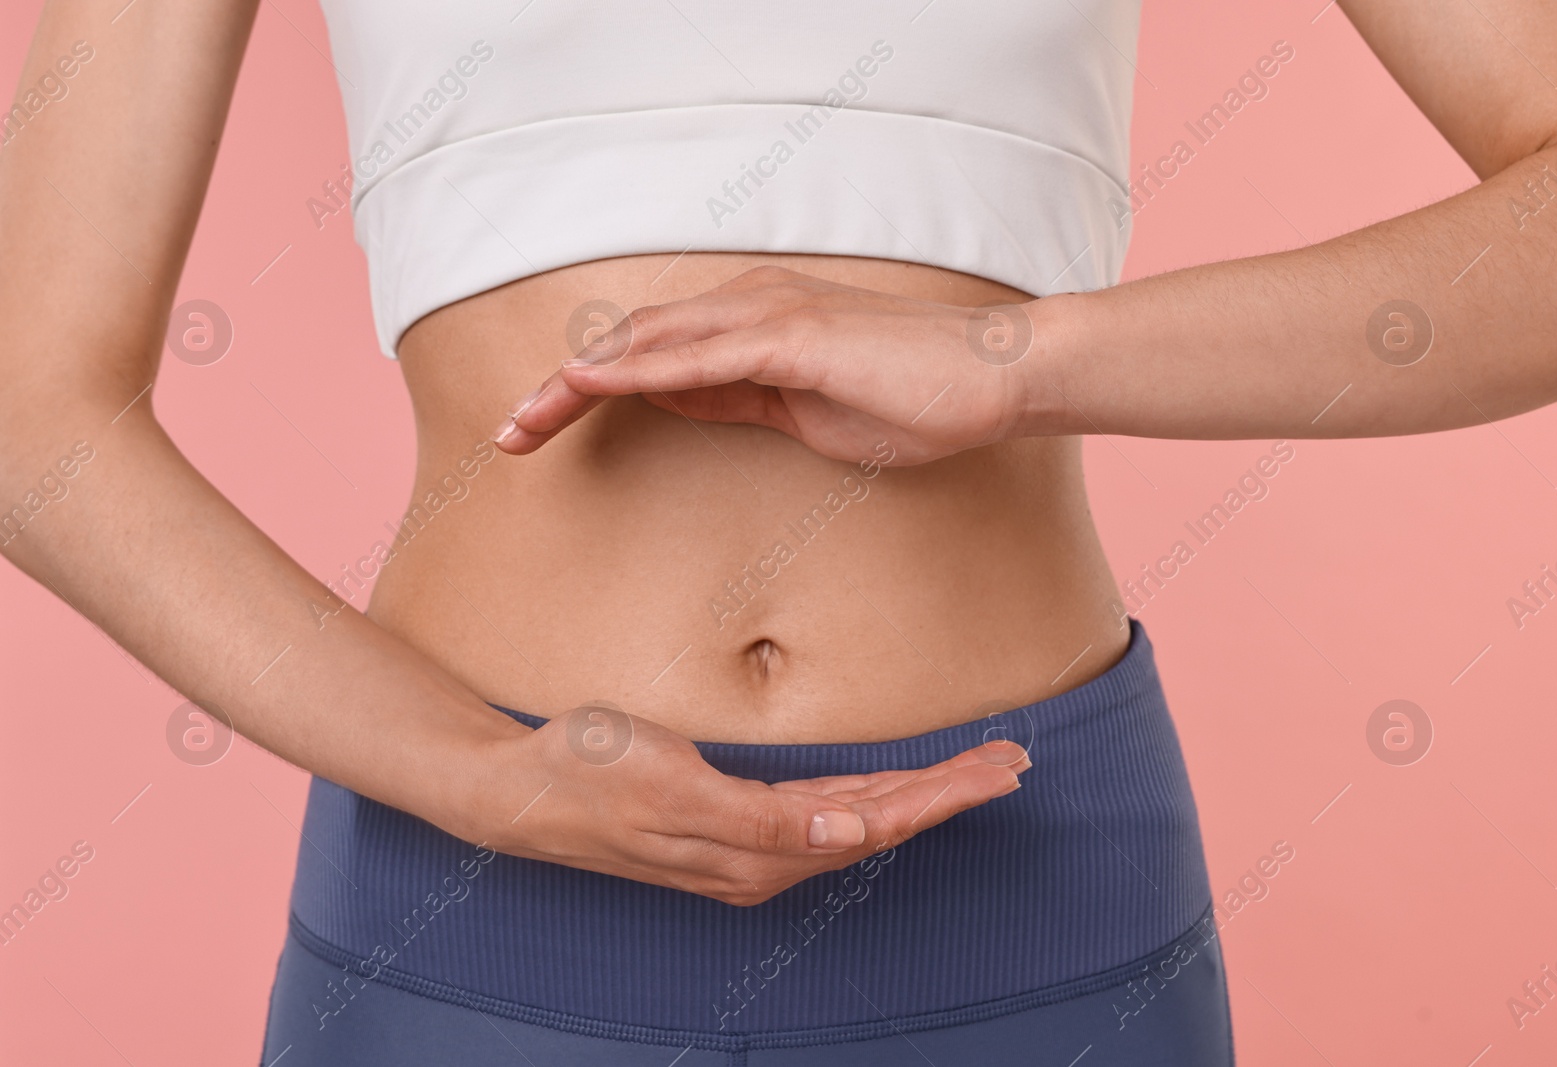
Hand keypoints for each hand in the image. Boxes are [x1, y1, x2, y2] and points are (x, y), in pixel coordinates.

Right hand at [451, 704, 1030, 906]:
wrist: (519, 792)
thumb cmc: (591, 777)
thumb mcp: (675, 789)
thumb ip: (764, 819)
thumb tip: (849, 838)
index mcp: (761, 853)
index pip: (879, 825)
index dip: (944, 796)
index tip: (1003, 767)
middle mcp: (766, 859)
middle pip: (881, 824)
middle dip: (949, 793)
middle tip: (1014, 760)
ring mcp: (748, 846)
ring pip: (856, 820)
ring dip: (918, 795)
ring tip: (973, 769)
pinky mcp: (730, 824)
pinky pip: (820, 814)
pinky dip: (869, 799)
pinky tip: (891, 790)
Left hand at [492, 266, 1054, 464]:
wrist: (992, 379)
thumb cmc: (910, 399)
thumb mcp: (803, 413)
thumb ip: (738, 400)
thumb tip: (678, 401)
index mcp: (749, 327)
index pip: (647, 358)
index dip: (584, 392)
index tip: (537, 432)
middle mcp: (747, 308)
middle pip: (629, 345)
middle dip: (559, 390)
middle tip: (505, 434)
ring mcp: (767, 316)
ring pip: (646, 345)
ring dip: (577, 382)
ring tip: (521, 420)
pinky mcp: (791, 336)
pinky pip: (694, 356)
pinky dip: (633, 371)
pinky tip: (585, 388)